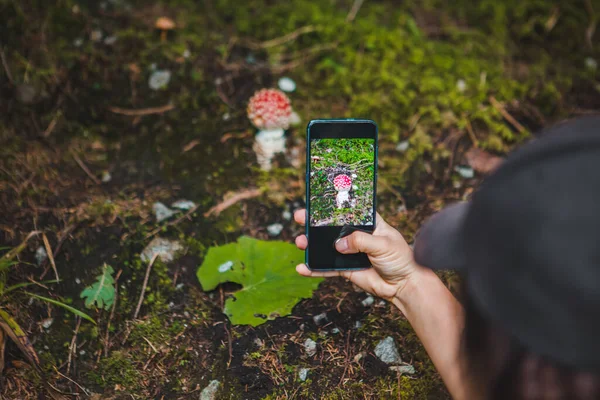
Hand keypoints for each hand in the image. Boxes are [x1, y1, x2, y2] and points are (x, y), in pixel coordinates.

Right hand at [294, 209, 421, 300]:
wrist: (404, 286)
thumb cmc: (400, 259)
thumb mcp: (383, 244)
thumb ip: (360, 241)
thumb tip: (338, 244)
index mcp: (368, 223)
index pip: (349, 209)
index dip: (333, 204)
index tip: (317, 199)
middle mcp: (356, 235)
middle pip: (331, 226)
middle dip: (314, 222)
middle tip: (300, 217)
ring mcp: (349, 252)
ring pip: (325, 247)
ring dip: (311, 244)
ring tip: (300, 242)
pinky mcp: (345, 269)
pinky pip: (327, 268)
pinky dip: (314, 268)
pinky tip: (303, 268)